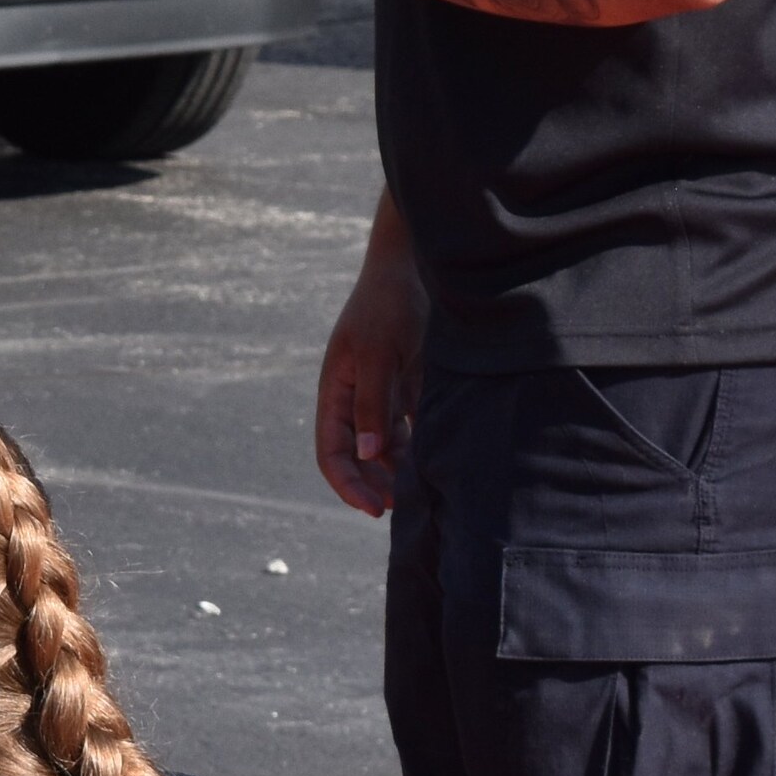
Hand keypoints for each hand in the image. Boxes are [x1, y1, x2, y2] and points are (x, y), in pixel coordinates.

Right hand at [315, 237, 424, 519]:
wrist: (416, 266)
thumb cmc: (387, 304)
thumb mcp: (377, 353)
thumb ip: (372, 404)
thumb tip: (368, 455)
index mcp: (336, 392)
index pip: (332, 452)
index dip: (347, 484)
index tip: (373, 508)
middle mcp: (356, 398)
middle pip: (360, 456)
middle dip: (376, 484)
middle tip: (406, 507)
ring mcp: (385, 393)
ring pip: (388, 445)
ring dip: (401, 469)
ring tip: (427, 490)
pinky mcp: (412, 385)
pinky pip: (414, 426)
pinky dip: (423, 445)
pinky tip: (443, 460)